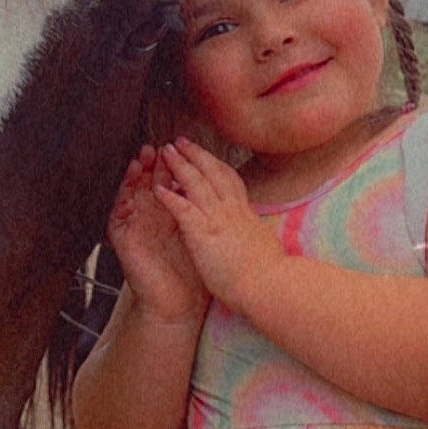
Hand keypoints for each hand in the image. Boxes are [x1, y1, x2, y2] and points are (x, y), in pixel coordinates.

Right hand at [107, 146, 208, 324]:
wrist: (181, 302)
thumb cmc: (192, 269)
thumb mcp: (198, 230)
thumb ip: (197, 206)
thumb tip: (211, 176)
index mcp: (168, 209)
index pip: (165, 178)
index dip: (169, 163)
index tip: (176, 147)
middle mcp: (149, 214)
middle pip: (144, 181)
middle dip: (148, 164)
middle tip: (152, 149)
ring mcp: (134, 226)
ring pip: (126, 194)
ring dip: (129, 179)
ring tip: (136, 163)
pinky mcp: (123, 241)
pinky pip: (114, 218)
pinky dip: (118, 205)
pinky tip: (125, 195)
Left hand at [154, 137, 278, 308]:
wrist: (270, 287)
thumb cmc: (269, 274)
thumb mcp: (263, 244)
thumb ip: (254, 233)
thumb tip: (257, 232)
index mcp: (245, 214)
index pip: (229, 180)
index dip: (215, 165)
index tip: (205, 155)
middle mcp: (233, 210)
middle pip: (213, 172)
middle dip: (195, 154)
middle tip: (180, 141)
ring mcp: (218, 219)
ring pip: (197, 183)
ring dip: (180, 165)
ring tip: (165, 152)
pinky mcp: (204, 234)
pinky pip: (184, 209)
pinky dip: (170, 197)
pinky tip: (157, 189)